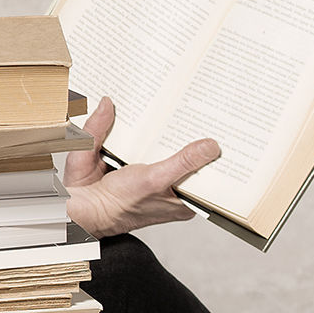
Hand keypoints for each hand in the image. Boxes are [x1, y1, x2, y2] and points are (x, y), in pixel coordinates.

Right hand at [64, 97, 221, 237]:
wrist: (84, 205)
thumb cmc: (120, 203)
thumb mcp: (157, 180)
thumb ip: (183, 162)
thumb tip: (210, 146)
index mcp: (182, 199)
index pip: (207, 175)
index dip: (217, 159)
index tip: (229, 138)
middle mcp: (168, 186)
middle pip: (188, 158)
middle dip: (196, 140)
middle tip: (211, 116)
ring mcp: (149, 171)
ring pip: (165, 146)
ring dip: (170, 130)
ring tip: (187, 107)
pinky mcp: (129, 159)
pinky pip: (144, 140)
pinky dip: (147, 128)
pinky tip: (156, 113)